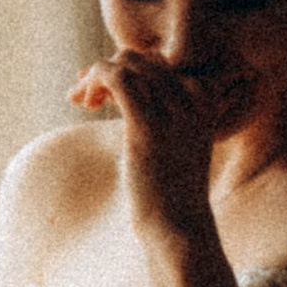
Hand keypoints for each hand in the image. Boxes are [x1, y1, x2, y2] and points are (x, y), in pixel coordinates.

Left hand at [70, 50, 217, 247]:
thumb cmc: (173, 194)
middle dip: (109, 70)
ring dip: (96, 76)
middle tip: (87, 97)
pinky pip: (115, 77)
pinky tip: (83, 102)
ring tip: (82, 101)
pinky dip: (93, 80)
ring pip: (126, 63)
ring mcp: (172, 109)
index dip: (132, 70)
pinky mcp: (146, 124)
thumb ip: (165, 114)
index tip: (109, 91)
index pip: (163, 63)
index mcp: (205, 98)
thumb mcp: (179, 144)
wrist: (178, 227)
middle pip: (142, 60)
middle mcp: (192, 97)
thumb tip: (131, 90)